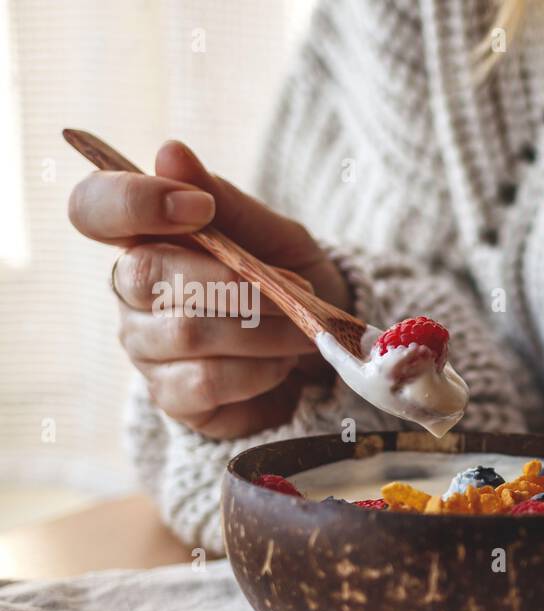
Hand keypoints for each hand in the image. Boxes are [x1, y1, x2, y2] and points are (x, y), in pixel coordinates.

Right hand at [68, 140, 348, 438]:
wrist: (321, 350)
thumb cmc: (287, 282)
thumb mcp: (273, 235)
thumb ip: (226, 201)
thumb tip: (169, 152)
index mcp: (145, 236)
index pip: (93, 208)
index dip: (133, 202)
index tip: (200, 208)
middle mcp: (131, 290)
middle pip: (146, 272)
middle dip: (232, 280)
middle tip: (294, 289)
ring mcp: (145, 347)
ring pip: (187, 331)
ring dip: (262, 330)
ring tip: (300, 330)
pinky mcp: (172, 397)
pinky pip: (208, 381)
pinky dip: (260, 371)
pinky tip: (282, 364)